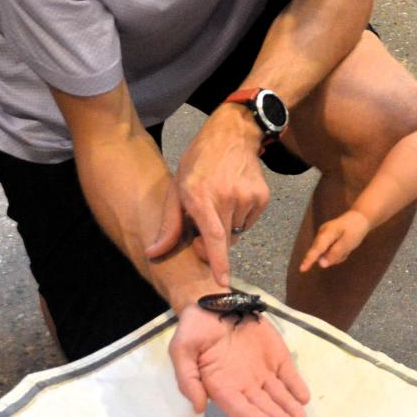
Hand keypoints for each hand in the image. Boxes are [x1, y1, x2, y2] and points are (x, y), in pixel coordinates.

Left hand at [147, 106, 269, 285]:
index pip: (214, 235)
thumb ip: (168, 225)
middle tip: (203, 221)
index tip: (223, 281)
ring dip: (227, 226)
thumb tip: (153, 253)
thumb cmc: (199, 162)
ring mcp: (248, 196)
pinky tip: (234, 197)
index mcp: (201, 196)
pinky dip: (241, 217)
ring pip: (237, 232)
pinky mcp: (262, 197)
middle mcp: (228, 197)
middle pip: (223, 241)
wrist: (232, 135)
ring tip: (221, 201)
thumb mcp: (176, 188)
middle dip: (212, 242)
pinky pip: (249, 222)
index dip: (218, 260)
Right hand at [170, 304, 309, 416]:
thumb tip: (199, 407)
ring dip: (290, 407)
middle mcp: (243, 382)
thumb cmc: (194, 329)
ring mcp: (261, 370)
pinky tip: (303, 397)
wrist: (213, 303)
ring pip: (278, 393)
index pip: (239, 407)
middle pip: (262, 405)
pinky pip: (287, 374)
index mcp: (221, 386)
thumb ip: (187, 379)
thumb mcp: (181, 351)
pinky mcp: (274, 355)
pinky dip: (296, 385)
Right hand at [298, 210, 370, 271]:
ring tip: (347, 246)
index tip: (302, 269)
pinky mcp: (325, 240)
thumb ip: (334, 254)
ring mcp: (322, 237)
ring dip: (337, 255)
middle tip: (347, 249)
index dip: (309, 259)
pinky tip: (344, 246)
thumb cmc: (354, 229)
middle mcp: (321, 234)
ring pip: (326, 256)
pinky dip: (338, 253)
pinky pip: (329, 253)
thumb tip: (321, 264)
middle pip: (322, 255)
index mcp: (327, 233)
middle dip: (335, 257)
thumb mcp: (348, 243)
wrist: (359, 217)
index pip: (317, 249)